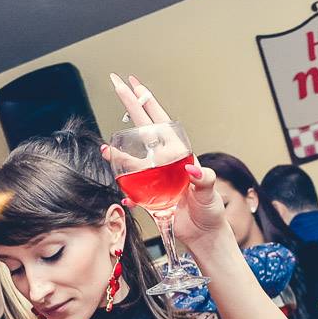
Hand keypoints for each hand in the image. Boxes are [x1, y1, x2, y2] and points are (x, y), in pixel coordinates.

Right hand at [104, 74, 229, 249]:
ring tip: (107, 149)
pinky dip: (128, 193)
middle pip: (142, 130)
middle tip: (116, 85)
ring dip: (119, 155)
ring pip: (132, 161)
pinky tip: (125, 196)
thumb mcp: (210, 191)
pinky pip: (133, 192)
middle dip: (130, 107)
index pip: (161, 122)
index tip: (134, 84)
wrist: (204, 234)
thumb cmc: (209, 210)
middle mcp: (164, 162)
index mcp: (179, 155)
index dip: (147, 102)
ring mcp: (155, 178)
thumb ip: (203, 179)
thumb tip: (193, 168)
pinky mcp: (149, 197)